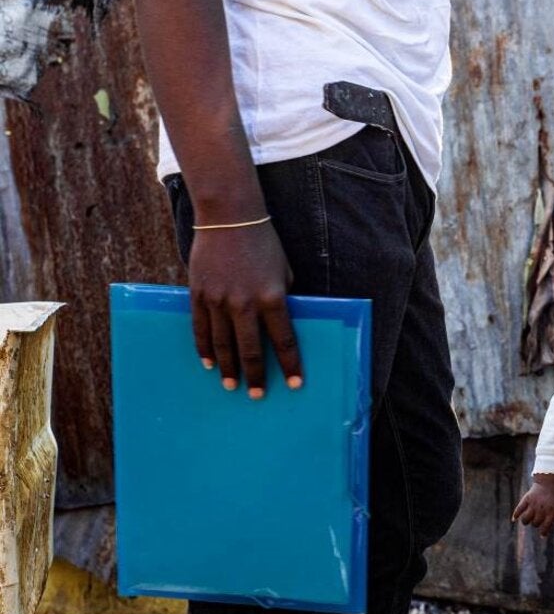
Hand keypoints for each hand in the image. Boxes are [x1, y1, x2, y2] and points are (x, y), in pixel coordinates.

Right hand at [187, 222, 302, 398]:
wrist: (230, 218)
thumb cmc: (264, 244)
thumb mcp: (284, 272)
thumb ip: (283, 298)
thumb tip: (280, 324)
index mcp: (272, 297)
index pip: (284, 340)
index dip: (291, 364)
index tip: (295, 384)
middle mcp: (244, 303)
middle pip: (250, 350)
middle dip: (255, 375)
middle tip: (257, 395)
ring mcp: (218, 300)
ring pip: (222, 344)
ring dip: (227, 368)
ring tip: (231, 385)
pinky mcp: (198, 295)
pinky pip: (201, 329)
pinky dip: (205, 348)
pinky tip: (208, 363)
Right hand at [512, 481, 553, 537]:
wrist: (548, 482)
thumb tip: (547, 528)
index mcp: (550, 511)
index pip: (546, 526)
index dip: (543, 533)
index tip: (542, 535)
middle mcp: (541, 509)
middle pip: (535, 523)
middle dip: (535, 524)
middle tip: (536, 520)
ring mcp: (533, 504)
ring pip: (526, 519)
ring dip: (525, 521)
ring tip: (526, 520)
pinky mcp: (526, 499)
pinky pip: (519, 509)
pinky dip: (516, 514)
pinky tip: (514, 519)